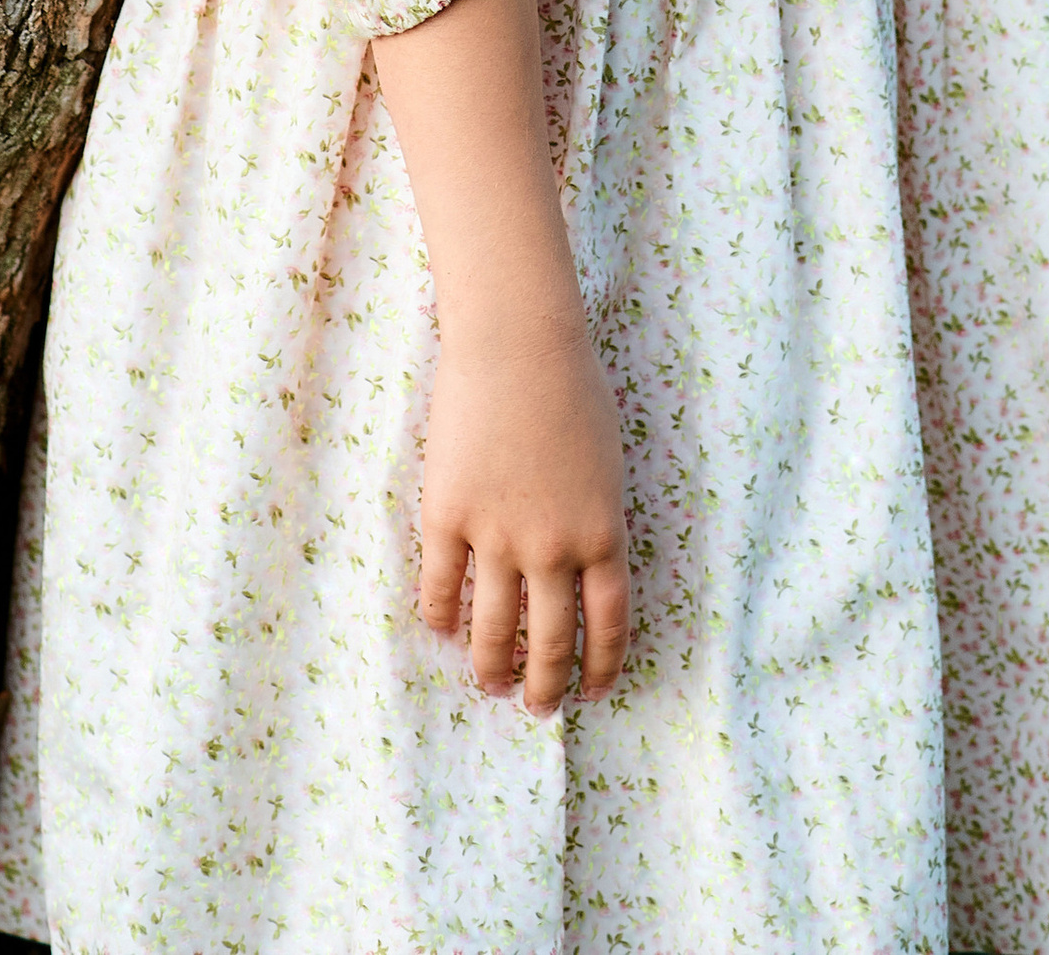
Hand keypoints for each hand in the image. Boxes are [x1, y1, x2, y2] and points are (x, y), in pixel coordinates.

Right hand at [416, 318, 631, 713]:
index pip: (607, 628)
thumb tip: (578, 570)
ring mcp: (497, 536)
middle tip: (539, 707)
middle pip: (550, 644)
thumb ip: (595, 520)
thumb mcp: (606, 464)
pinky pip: (441, 589)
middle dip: (545, 686)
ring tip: (492, 684)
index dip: (599, 668)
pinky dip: (441, 618)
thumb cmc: (572, 387)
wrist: (518, 342)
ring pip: (492, 632)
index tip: (592, 691)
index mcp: (603, 536)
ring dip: (492, 669)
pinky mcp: (447, 516)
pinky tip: (443, 630)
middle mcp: (554, 549)